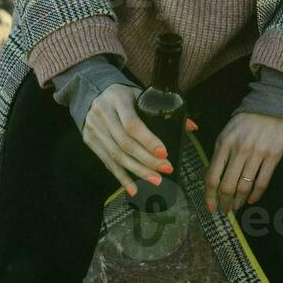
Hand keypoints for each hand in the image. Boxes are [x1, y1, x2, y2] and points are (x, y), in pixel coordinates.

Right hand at [81, 84, 198, 198]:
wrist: (94, 93)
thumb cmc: (125, 96)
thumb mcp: (141, 95)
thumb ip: (165, 109)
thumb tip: (192, 127)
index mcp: (118, 99)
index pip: (132, 124)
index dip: (148, 140)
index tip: (164, 153)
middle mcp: (103, 114)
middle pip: (125, 143)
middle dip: (147, 160)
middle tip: (166, 169)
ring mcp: (94, 129)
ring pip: (116, 156)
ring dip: (137, 171)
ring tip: (156, 180)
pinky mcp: (90, 141)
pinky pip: (107, 163)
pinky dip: (121, 178)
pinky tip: (134, 189)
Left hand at [206, 111, 282, 213]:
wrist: (274, 106)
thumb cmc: (247, 121)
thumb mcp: (227, 133)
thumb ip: (219, 154)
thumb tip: (211, 179)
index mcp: (224, 143)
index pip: (212, 177)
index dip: (210, 196)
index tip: (210, 207)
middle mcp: (240, 150)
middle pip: (227, 186)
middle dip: (224, 202)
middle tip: (225, 209)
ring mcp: (258, 153)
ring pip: (244, 187)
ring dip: (239, 201)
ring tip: (237, 206)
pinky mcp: (273, 156)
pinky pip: (262, 182)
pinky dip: (256, 195)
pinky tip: (252, 200)